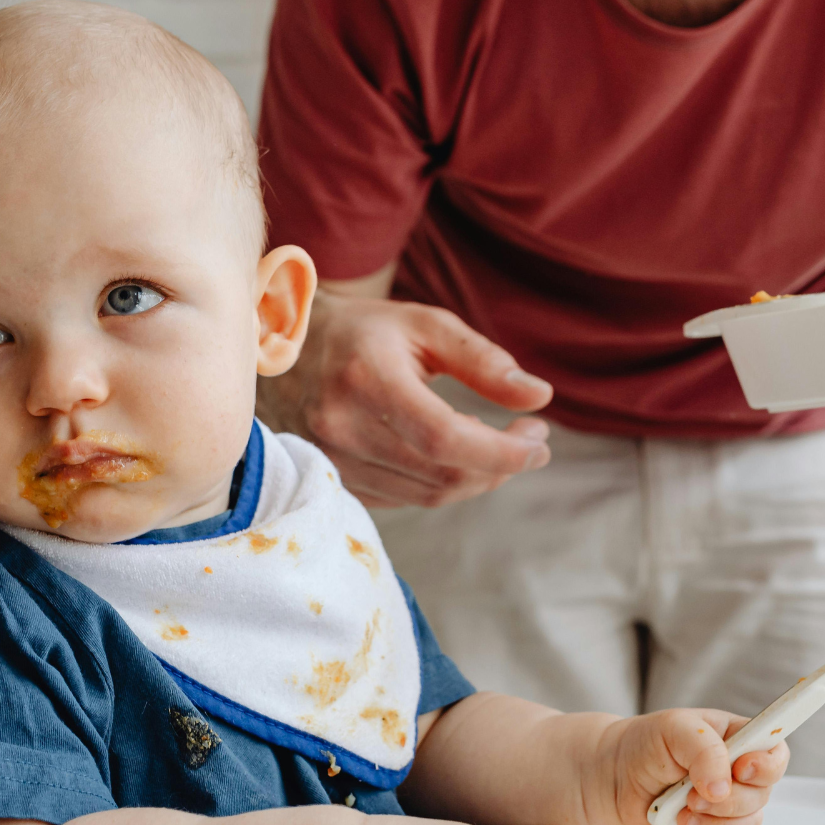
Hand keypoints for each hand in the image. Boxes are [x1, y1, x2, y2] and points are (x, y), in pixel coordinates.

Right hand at [257, 288, 553, 506]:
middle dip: (501, 465)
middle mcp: (342, 427)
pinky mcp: (333, 481)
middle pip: (442, 475)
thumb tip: (539, 397)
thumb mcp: (425, 326)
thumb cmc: (364, 330)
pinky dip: (442, 483)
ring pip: (428, 495)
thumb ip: (483, 361)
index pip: (446, 439)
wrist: (284, 349)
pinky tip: (454, 455)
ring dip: (476, 478)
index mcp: (367, 380)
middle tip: (530, 438)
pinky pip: (405, 499)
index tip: (539, 439)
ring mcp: (332, 461)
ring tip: (495, 444)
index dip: (502, 452)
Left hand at [594, 710, 789, 824]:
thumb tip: (723, 787)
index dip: (766, 767)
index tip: (741, 769)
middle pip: (762, 797)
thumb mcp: (674, 728)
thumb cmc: (648, 744)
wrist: (617, 778)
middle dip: (726, 802)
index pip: (776, 754)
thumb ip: (704, 749)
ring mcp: (730, 808)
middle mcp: (742, 776)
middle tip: (690, 795)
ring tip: (680, 815)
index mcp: (741, 741)